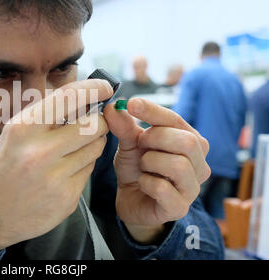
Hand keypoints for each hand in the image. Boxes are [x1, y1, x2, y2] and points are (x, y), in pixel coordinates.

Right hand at [0, 79, 112, 250]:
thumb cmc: (5, 166)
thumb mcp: (16, 132)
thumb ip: (47, 114)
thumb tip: (83, 96)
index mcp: (23, 128)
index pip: (68, 97)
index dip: (93, 88)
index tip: (105, 87)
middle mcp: (39, 151)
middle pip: (93, 125)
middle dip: (99, 121)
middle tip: (94, 123)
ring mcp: (54, 177)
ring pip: (96, 148)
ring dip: (93, 143)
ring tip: (74, 149)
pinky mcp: (66, 198)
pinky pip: (90, 171)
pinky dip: (84, 165)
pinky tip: (65, 170)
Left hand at [103, 98, 210, 243]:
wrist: (131, 201)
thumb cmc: (137, 169)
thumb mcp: (129, 144)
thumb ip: (124, 126)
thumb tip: (113, 107)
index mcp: (190, 142)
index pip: (176, 121)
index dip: (153, 111)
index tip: (130, 103)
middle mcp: (199, 164)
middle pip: (188, 142)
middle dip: (156, 138)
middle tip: (139, 144)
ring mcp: (192, 188)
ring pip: (178, 165)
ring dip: (151, 161)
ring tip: (142, 166)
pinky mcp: (179, 208)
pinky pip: (163, 189)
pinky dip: (146, 182)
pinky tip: (143, 183)